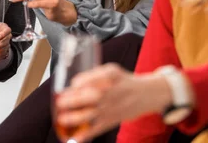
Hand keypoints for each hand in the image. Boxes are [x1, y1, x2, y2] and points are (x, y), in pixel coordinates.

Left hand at [55, 64, 173, 141]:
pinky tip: (73, 138)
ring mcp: (111, 108)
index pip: (94, 78)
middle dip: (74, 100)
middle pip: (92, 97)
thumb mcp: (112, 70)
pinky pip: (97, 128)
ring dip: (76, 118)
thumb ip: (94, 74)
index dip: (80, 82)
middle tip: (61, 102)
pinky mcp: (112, 120)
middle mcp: (111, 92)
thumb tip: (74, 83)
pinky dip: (86, 134)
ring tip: (62, 119)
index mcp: (111, 76)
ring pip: (93, 114)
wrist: (145, 95)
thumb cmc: (124, 81)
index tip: (68, 86)